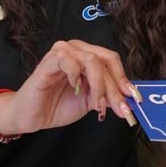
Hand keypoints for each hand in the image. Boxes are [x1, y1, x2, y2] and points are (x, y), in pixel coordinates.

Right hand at [0, 40, 139, 135]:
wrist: (31, 116)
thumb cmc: (58, 105)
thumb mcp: (91, 101)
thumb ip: (108, 95)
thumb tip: (130, 97)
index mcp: (87, 56)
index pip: (112, 62)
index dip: (124, 79)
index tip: (134, 98)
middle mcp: (76, 49)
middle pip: (105, 61)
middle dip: (115, 87)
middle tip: (119, 108)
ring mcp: (62, 53)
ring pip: (91, 60)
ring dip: (99, 85)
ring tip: (96, 104)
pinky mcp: (48, 61)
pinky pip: (68, 60)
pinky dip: (76, 76)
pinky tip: (75, 89)